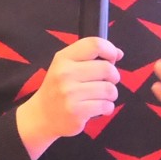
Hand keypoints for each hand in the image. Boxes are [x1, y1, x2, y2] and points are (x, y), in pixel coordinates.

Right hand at [16, 37, 122, 159]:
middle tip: (106, 82)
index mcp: (63, 58)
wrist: (41, 115)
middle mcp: (65, 74)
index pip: (94, 44)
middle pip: (107, 68)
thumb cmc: (59, 88)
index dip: (110, 50)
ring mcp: (70, 94)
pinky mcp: (76, 112)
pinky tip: (98, 108)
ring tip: (101, 97)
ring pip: (109, 89)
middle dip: (113, 76)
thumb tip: (119, 53)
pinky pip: (106, 106)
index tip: (112, 59)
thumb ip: (91, 56)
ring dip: (111, 94)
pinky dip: (107, 107)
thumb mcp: (67, 66)